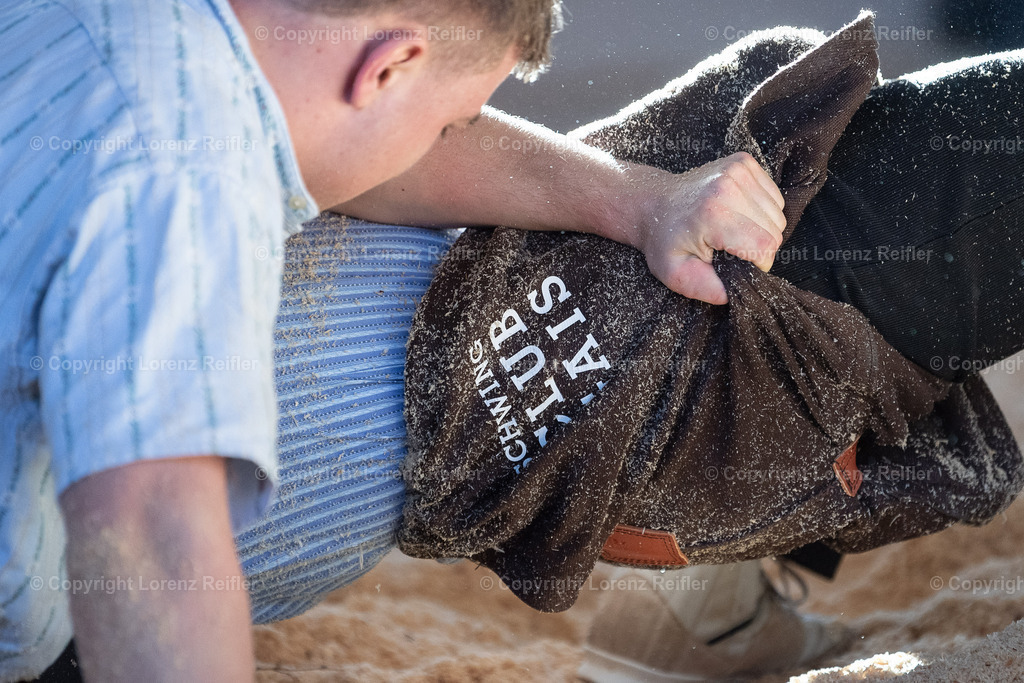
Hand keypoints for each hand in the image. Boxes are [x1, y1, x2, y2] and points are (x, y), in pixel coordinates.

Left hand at [631, 152, 785, 304]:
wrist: (653, 204)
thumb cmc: (665, 241)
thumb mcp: (675, 273)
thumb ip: (704, 288)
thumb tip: (731, 294)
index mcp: (713, 214)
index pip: (764, 245)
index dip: (758, 263)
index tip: (739, 263)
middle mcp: (728, 186)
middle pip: (775, 230)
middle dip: (759, 246)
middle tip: (731, 247)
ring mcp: (737, 169)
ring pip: (778, 212)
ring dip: (762, 227)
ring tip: (732, 229)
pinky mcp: (743, 161)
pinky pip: (773, 195)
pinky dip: (761, 209)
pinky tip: (737, 212)